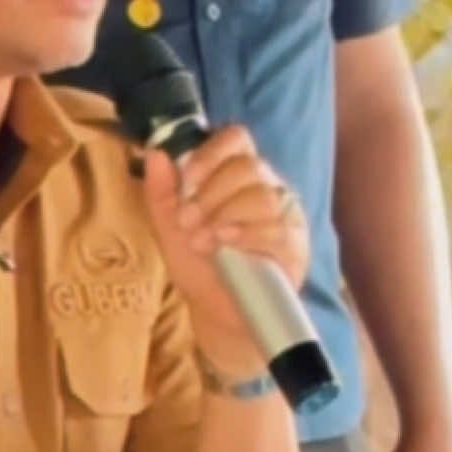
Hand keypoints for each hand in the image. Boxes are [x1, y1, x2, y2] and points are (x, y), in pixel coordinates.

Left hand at [142, 133, 309, 358]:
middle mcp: (266, 186)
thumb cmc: (198, 265)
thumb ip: (161, 192)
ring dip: (224, 214)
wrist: (217, 313)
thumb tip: (156, 153)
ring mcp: (286, 214)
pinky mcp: (296, 245)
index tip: (188, 179)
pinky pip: (279, 228)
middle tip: (188, 221)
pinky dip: (247, 233)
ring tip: (202, 241)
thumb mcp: (169, 228)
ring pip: (263, 195)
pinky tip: (226, 244)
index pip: (236, 138)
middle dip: (211, 192)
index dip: (211, 152)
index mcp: (236, 174)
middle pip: (248, 166)